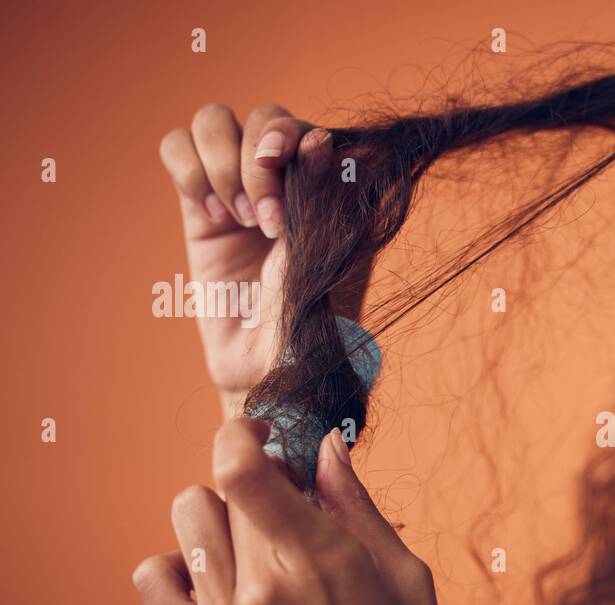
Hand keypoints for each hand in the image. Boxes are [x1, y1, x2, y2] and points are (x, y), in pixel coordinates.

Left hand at [133, 418, 481, 604]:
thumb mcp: (411, 585)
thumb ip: (360, 510)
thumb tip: (328, 447)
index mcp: (321, 563)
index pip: (241, 466)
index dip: (244, 433)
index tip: (265, 435)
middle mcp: (260, 591)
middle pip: (222, 489)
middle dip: (258, 482)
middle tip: (292, 511)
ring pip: (186, 522)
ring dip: (220, 517)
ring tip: (257, 548)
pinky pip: (153, 580)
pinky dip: (179, 565)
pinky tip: (220, 582)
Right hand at [158, 105, 333, 404]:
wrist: (266, 371)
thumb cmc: (308, 325)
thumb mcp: (320, 262)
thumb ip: (318, 199)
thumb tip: (320, 139)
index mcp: (328, 191)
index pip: (309, 128)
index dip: (293, 143)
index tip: (289, 192)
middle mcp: (285, 181)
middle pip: (264, 115)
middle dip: (258, 159)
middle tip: (266, 221)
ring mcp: (239, 188)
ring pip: (214, 120)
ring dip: (224, 164)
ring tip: (239, 220)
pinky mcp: (198, 203)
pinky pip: (178, 147)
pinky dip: (189, 171)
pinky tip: (211, 217)